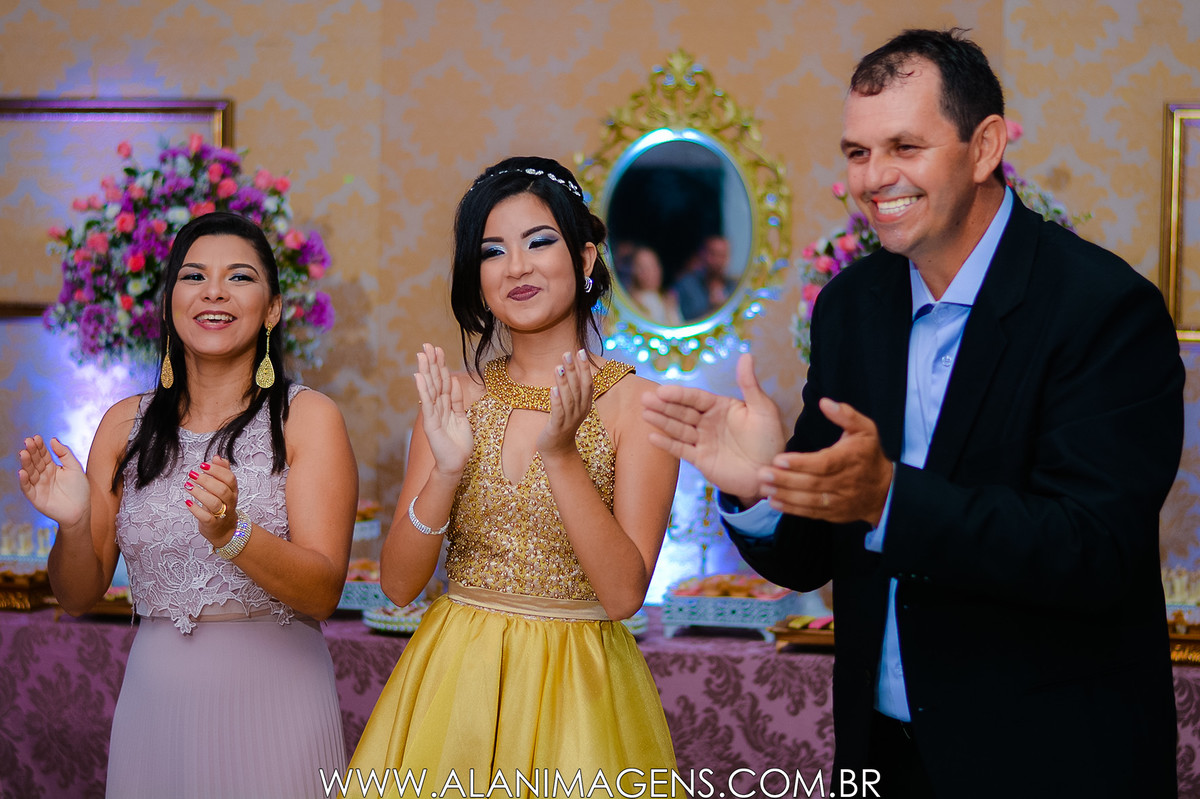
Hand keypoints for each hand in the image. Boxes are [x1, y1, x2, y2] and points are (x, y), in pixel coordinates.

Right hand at [17, 435, 89, 527]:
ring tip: (23, 453)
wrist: (80, 510)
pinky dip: (24, 480)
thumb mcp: (74, 468)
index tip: (36, 437)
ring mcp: (38, 486)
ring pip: (30, 472)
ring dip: (26, 463)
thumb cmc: (79, 490)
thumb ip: (65, 454)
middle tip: (28, 441)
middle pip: (35, 461)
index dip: (40, 446)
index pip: (44, 455)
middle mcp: (43, 475)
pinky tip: (22, 472)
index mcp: (52, 468)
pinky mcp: (35, 497)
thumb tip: (53, 439)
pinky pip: (27, 488)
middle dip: (31, 451)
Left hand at [184, 455, 238, 545]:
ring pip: (214, 503)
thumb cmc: (223, 505)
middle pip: (222, 490)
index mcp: (233, 491)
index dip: (217, 470)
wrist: (225, 530)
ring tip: (188, 486)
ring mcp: (222, 514)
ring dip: (200, 493)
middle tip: (192, 474)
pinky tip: (188, 502)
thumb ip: (223, 471)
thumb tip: (217, 457)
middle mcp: (230, 502)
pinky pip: (206, 517)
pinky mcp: (213, 524)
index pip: (230, 478)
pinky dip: (196, 509)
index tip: (203, 465)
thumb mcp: (225, 488)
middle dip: (206, 480)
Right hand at [414, 343, 471, 476]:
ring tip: (421, 355)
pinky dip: (423, 390)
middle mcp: (437, 407)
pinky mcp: (431, 423)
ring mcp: (433, 414)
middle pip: (435, 381)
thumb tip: (455, 380)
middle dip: (431, 363)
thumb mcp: (461, 416)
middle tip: (427, 345)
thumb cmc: (458, 442)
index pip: (443, 381)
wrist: (455, 463)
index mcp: (445, 404)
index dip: (440, 365)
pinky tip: (419, 377)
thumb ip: (457, 399)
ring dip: (426, 371)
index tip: (437, 349)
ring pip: (430, 389)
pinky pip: (427, 404)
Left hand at [537, 350, 592, 457]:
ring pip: (568, 398)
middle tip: (567, 353)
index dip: (584, 367)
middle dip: (573, 370)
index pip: (587, 382)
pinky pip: (558, 412)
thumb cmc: (563, 423)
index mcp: (585, 404)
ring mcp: (569, 419)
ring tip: (559, 367)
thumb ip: (572, 389)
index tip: (581, 351)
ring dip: (564, 382)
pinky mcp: (557, 427)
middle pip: (578, 387)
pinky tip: (552, 389)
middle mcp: (580, 411)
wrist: (558, 449)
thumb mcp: (571, 405)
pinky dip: (556, 401)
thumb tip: (569, 367)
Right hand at [641, 353, 786, 500]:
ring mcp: (703, 441)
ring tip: (645, 414)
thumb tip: (746, 355)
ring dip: (661, 421)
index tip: (662, 391)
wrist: (771, 472)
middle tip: (645, 398)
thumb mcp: (763, 409)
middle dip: (664, 405)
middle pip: (682, 411)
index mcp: (721, 407)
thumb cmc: (770, 440)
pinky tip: (652, 437)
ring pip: (678, 429)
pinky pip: (681, 450)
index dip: (679, 394)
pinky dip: (667, 444)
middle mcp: (709, 422)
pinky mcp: (701, 460)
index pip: (696, 398)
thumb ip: (749, 384)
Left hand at [760, 398, 891, 524]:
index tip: (779, 459)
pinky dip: (792, 509)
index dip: (800, 463)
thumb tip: (825, 402)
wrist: (884, 490)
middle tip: (763, 474)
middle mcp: (844, 482)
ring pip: (809, 500)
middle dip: (786, 479)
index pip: (823, 463)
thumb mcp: (865, 429)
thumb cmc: (869, 454)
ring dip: (785, 495)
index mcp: (849, 459)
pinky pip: (811, 512)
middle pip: (812, 483)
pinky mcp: (833, 513)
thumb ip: (846, 415)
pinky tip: (774, 502)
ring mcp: (839, 500)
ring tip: (764, 488)